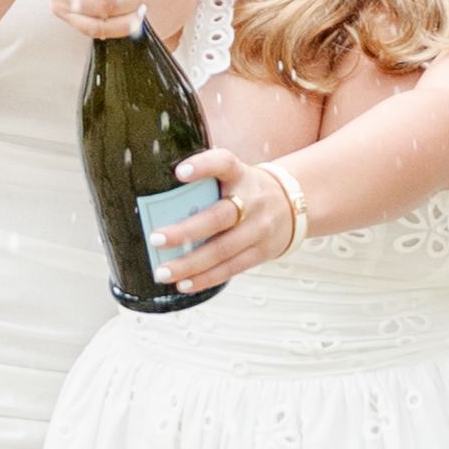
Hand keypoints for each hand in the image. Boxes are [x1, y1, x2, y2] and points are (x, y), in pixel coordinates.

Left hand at [149, 149, 301, 291]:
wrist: (293, 206)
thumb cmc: (246, 190)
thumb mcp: (234, 176)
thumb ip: (205, 184)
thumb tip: (155, 201)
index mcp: (240, 175)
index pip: (224, 164)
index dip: (203, 166)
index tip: (179, 172)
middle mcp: (251, 201)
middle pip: (219, 217)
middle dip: (186, 231)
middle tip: (155, 239)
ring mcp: (258, 229)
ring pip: (222, 250)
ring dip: (190, 264)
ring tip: (163, 271)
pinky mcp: (261, 252)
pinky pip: (231, 268)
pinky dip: (206, 278)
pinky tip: (184, 283)